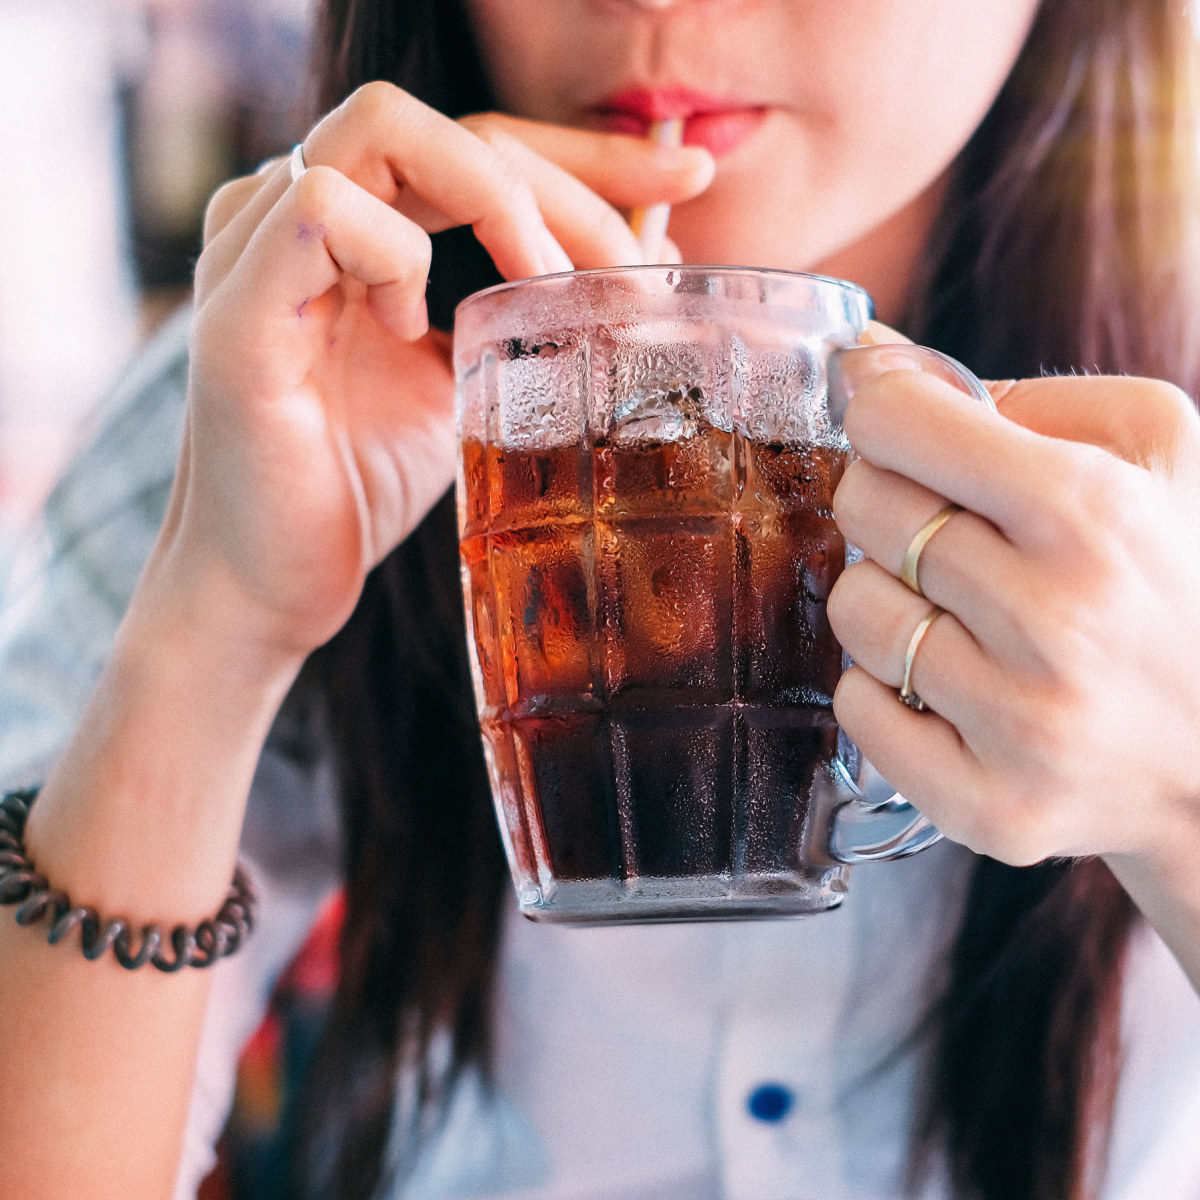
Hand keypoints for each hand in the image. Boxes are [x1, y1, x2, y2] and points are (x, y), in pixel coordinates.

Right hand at [153, 83, 713, 663]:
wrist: (273, 588)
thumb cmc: (360, 486)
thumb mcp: (472, 386)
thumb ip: (532, 313)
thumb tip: (643, 255)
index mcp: (358, 228)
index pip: (481, 143)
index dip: (587, 154)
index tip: (686, 175)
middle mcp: (300, 217)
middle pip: (449, 122)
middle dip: (569, 176)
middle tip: (634, 266)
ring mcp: (258, 253)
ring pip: (381, 131)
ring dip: (493, 199)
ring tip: (538, 289)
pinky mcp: (237, 316)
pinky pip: (320, 211)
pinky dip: (394, 257)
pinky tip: (410, 327)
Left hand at [827, 347, 1199, 873]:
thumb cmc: (1181, 578)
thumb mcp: (1153, 450)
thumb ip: (1015, 395)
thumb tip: (871, 359)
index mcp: (1090, 512)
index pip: (893, 422)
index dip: (885, 414)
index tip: (902, 428)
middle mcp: (1052, 621)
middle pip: (863, 509)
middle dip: (888, 502)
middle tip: (945, 529)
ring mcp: (1018, 725)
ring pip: (854, 611)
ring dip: (889, 598)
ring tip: (960, 612)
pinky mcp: (990, 806)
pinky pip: (857, 710)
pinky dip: (885, 688)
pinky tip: (951, 683)